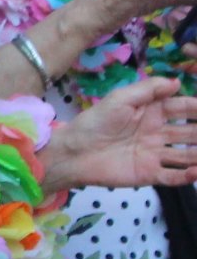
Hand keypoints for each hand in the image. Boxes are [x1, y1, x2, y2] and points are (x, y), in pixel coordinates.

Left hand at [45, 76, 196, 190]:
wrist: (74, 151)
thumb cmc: (95, 122)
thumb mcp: (120, 99)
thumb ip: (148, 90)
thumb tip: (177, 81)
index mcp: (152, 113)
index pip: (183, 109)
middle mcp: (159, 133)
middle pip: (190, 132)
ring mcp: (155, 154)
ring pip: (187, 155)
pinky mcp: (149, 174)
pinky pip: (173, 176)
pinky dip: (187, 176)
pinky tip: (196, 172)